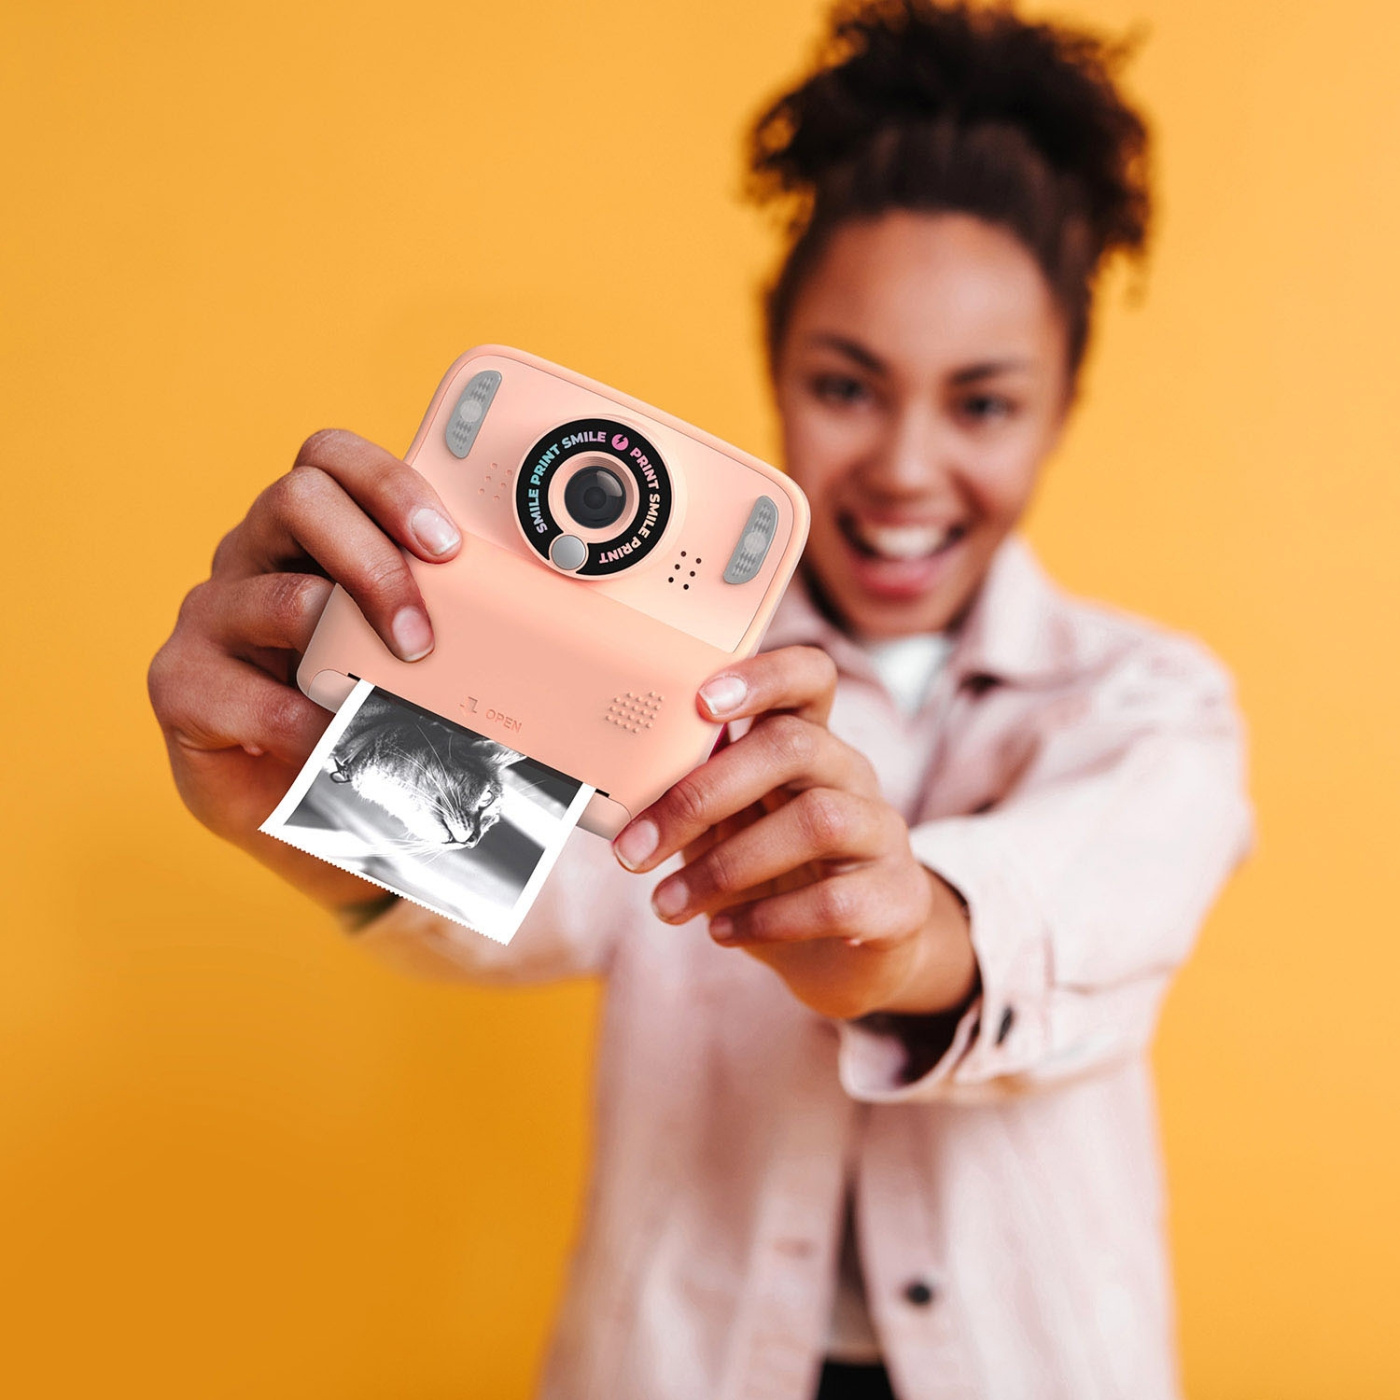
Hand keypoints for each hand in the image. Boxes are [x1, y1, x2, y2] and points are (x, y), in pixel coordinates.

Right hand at [147, 429, 462, 909]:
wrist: (307, 802)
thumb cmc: (373, 708)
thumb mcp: (418, 655)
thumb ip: (458, 622)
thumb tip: (554, 631)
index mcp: (312, 530)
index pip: (334, 460)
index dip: (390, 485)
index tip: (448, 545)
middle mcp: (255, 556)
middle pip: (298, 499)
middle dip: (375, 561)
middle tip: (425, 636)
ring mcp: (212, 615)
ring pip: (274, 595)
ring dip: (346, 644)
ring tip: (396, 699)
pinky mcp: (182, 683)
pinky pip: (237, 691)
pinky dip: (303, 723)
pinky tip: (340, 746)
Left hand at [611, 646, 977, 1020]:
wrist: (846, 959)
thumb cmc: (771, 875)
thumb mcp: (727, 826)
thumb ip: (690, 798)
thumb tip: (616, 797)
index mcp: (808, 743)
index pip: (808, 676)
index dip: (761, 676)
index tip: (700, 701)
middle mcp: (851, 775)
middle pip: (794, 747)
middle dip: (702, 795)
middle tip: (635, 849)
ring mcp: (883, 834)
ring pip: (819, 821)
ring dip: (725, 866)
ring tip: (668, 905)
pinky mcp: (897, 900)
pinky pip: (836, 900)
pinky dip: (766, 918)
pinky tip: (722, 931)